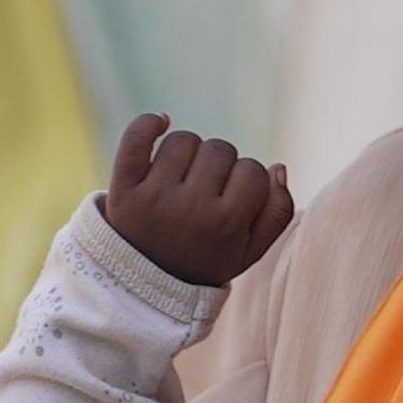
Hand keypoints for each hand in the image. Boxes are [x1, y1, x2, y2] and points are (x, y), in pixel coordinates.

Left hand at [102, 114, 293, 288]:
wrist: (145, 281)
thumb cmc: (206, 256)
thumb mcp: (250, 250)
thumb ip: (278, 213)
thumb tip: (277, 167)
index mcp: (226, 226)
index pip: (254, 171)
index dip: (248, 182)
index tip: (234, 201)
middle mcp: (190, 210)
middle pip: (220, 150)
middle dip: (219, 167)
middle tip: (205, 194)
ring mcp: (154, 197)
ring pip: (184, 140)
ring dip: (188, 154)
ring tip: (181, 182)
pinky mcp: (123, 188)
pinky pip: (136, 137)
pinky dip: (149, 123)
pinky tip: (162, 122)